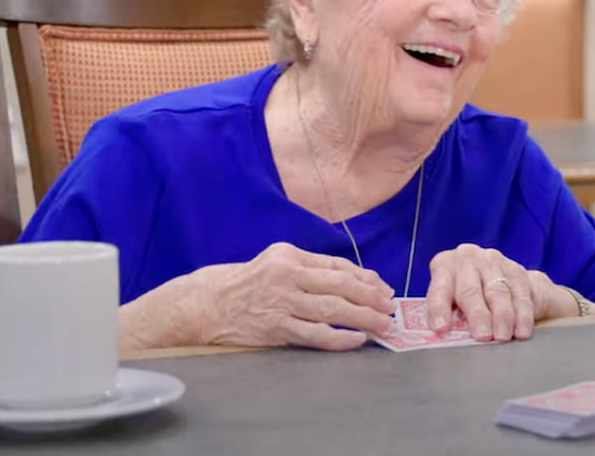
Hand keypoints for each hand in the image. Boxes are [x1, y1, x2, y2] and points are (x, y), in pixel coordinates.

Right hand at [178, 242, 396, 349]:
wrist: (203, 305)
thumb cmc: (245, 284)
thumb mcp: (275, 264)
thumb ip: (309, 270)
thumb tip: (354, 282)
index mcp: (290, 255)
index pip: (338, 266)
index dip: (366, 278)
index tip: (384, 289)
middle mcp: (287, 276)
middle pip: (341, 286)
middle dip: (372, 298)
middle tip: (391, 309)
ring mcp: (281, 302)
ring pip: (333, 310)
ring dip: (364, 318)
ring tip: (383, 325)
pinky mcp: (274, 328)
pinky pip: (315, 334)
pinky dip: (339, 337)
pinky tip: (357, 339)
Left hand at [425, 244, 574, 341]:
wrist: (499, 281)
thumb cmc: (467, 298)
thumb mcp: (451, 302)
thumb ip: (450, 316)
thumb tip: (448, 339)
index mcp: (444, 265)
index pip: (439, 289)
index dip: (439, 308)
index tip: (441, 328)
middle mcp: (467, 259)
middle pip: (471, 290)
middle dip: (478, 315)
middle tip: (482, 336)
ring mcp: (493, 261)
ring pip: (499, 292)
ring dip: (502, 317)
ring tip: (502, 337)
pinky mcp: (517, 270)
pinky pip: (521, 294)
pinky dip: (522, 316)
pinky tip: (521, 331)